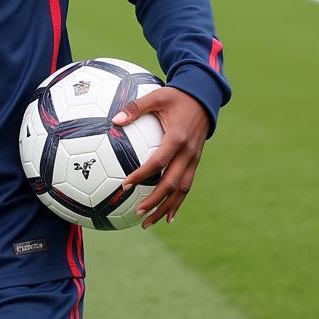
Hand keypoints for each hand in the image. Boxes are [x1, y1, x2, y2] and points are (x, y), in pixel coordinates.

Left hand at [112, 87, 209, 229]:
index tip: (125, 186)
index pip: (158, 162)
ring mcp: (194, 159)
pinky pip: (187, 185)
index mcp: (176, 138)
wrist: (204, 98)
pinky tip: (168, 216)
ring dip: (166, 208)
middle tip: (137, 213)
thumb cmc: (176, 96)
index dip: (142, 175)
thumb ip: (135, 107)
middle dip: (155, 201)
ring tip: (149, 222)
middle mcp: (188, 153)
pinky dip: (178, 202)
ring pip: (182, 190)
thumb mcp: (157, 96)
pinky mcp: (195, 162)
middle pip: (172, 184)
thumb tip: (114, 120)